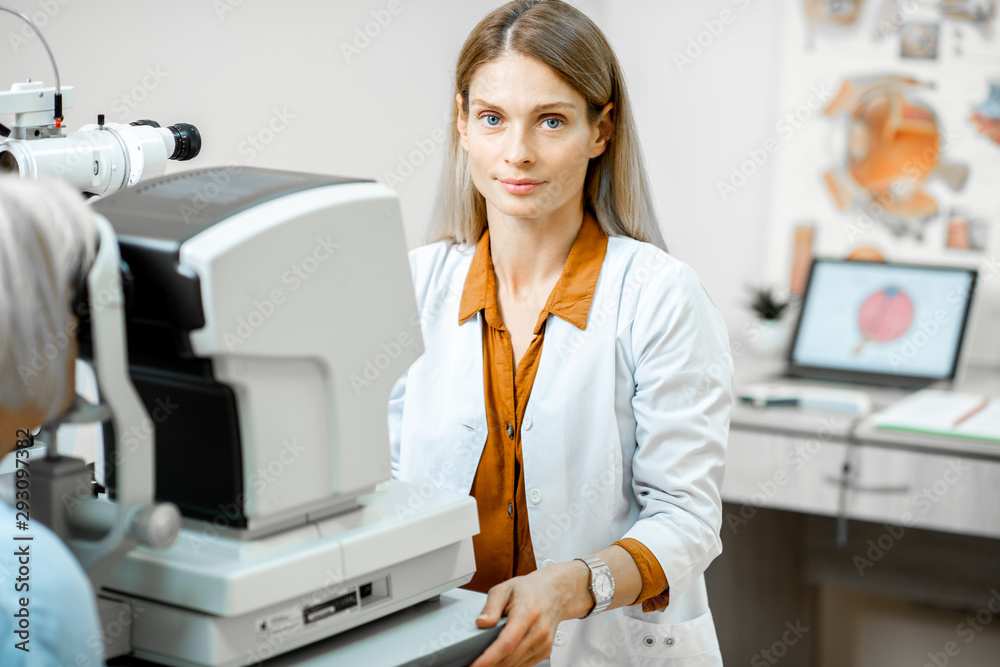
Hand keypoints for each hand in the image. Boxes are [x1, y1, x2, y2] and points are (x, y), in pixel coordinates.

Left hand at [469, 561, 590, 666]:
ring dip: (498, 666)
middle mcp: (538, 630)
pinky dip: (509, 664)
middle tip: (472, 664)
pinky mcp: (545, 651)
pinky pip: (523, 664)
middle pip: (510, 657)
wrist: (555, 592)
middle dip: (489, 664)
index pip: (506, 643)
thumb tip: (481, 623)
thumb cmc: (529, 590)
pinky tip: (498, 659)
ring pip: (515, 664)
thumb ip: (491, 606)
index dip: (489, 658)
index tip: (475, 665)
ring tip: (482, 661)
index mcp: (527, 613)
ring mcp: (543, 643)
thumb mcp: (505, 588)